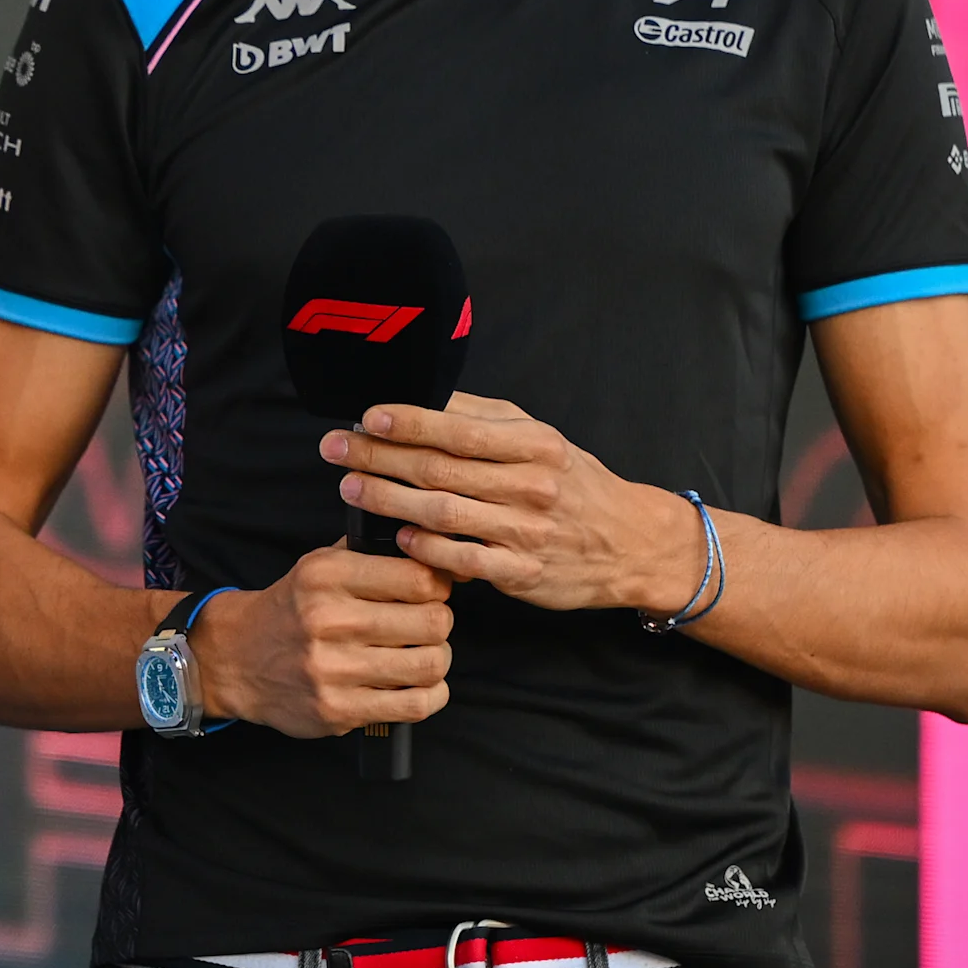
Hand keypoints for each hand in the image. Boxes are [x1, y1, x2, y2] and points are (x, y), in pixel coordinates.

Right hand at [197, 545, 452, 736]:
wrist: (236, 659)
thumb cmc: (292, 610)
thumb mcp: (319, 564)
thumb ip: (371, 553)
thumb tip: (434, 549)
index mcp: (326, 576)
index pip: (419, 577)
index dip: (438, 585)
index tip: (432, 590)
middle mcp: (327, 620)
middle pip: (432, 622)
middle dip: (439, 622)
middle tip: (427, 624)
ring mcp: (332, 669)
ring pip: (429, 664)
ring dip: (436, 658)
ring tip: (422, 653)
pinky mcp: (338, 709)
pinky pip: (415, 705)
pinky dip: (431, 694)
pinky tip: (420, 684)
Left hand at [324, 394, 707, 615]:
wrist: (631, 543)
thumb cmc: (574, 483)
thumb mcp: (541, 438)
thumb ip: (484, 419)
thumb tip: (424, 394)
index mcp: (534, 444)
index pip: (458, 429)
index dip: (406, 422)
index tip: (365, 417)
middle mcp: (531, 485)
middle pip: (439, 468)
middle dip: (379, 457)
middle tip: (335, 449)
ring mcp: (526, 531)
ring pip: (443, 512)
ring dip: (389, 498)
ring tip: (351, 487)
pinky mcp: (521, 573)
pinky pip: (462, 559)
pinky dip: (425, 547)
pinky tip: (397, 535)